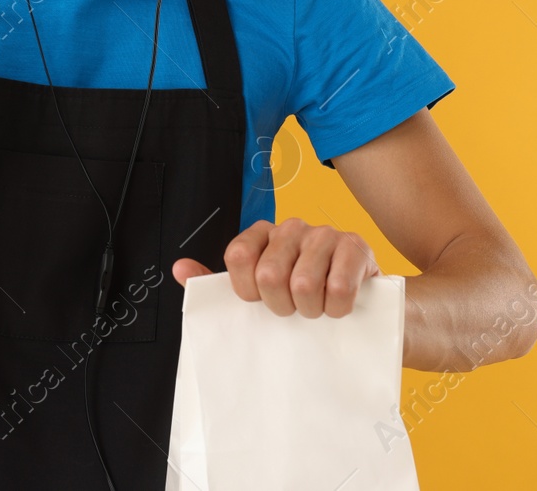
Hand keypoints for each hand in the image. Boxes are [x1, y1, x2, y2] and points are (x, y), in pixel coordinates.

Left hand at [172, 218, 379, 317]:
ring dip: (311, 310)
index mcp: (262, 234)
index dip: (247, 290)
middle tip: (294, 309)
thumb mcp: (257, 290)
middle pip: (269, 275)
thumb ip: (215, 282)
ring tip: (317, 308)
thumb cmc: (300, 293)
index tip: (260, 301)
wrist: (356, 298)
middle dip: (281, 305)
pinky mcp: (355, 247)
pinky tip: (338, 305)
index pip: (237, 256)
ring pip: (303, 284)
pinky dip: (337, 308)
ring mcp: (325, 234)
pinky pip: (338, 287)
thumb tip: (179, 269)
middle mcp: (291, 227)